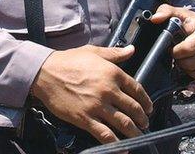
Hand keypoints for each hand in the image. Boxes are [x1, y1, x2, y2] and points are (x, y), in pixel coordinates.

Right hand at [30, 44, 152, 144]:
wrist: (45, 73)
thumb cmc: (68, 61)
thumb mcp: (93, 52)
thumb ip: (115, 53)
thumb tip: (132, 50)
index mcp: (113, 73)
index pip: (137, 89)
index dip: (146, 101)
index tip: (148, 107)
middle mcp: (108, 90)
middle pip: (133, 108)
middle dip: (143, 119)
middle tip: (145, 123)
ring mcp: (97, 106)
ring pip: (124, 123)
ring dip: (134, 132)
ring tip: (139, 136)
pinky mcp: (85, 119)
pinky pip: (105, 135)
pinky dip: (116, 144)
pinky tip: (123, 148)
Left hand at [151, 4, 194, 93]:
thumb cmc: (194, 23)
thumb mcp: (181, 14)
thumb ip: (166, 11)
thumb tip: (154, 18)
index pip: (187, 49)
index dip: (175, 52)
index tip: (173, 49)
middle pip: (193, 65)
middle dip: (181, 63)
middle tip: (180, 57)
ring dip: (189, 73)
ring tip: (187, 64)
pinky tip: (192, 85)